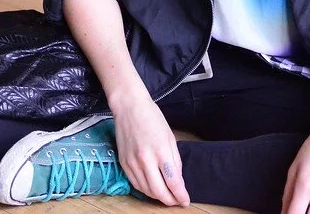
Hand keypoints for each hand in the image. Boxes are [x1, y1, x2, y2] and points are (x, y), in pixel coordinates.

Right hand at [109, 90, 189, 206]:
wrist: (129, 107)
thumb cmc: (153, 118)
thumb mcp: (170, 137)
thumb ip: (175, 160)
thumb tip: (177, 179)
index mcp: (161, 151)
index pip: (173, 181)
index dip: (180, 195)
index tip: (186, 201)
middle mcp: (145, 160)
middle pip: (159, 191)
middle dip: (170, 200)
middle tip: (177, 201)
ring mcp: (132, 163)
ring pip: (146, 190)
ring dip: (158, 197)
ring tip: (167, 197)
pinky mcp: (123, 163)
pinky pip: (135, 184)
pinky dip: (145, 190)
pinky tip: (152, 190)